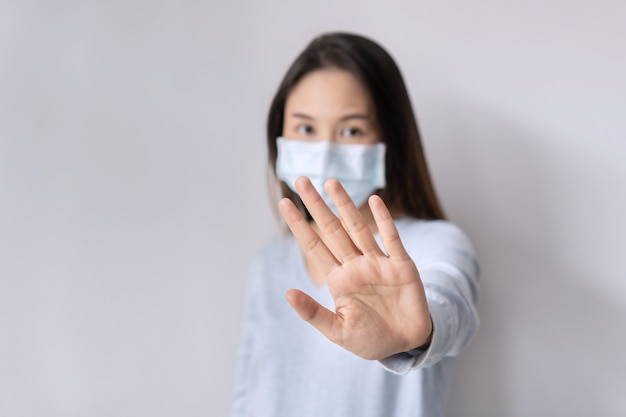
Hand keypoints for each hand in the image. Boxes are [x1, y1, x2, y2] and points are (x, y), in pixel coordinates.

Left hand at [278, 177, 431, 359]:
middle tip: (301, 180)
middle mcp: (355, 265)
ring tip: (331, 182)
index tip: (284, 204)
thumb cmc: (370, 339)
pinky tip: (375, 202)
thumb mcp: (338, 331)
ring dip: (345, 205)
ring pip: (358, 228)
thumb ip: (314, 313)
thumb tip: (287, 294)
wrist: (406, 344)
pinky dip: (384, 221)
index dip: (299, 225)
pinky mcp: (402, 266)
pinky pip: (392, 239)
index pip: (314, 246)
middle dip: (316, 206)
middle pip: (332, 229)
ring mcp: (378, 262)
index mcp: (338, 279)